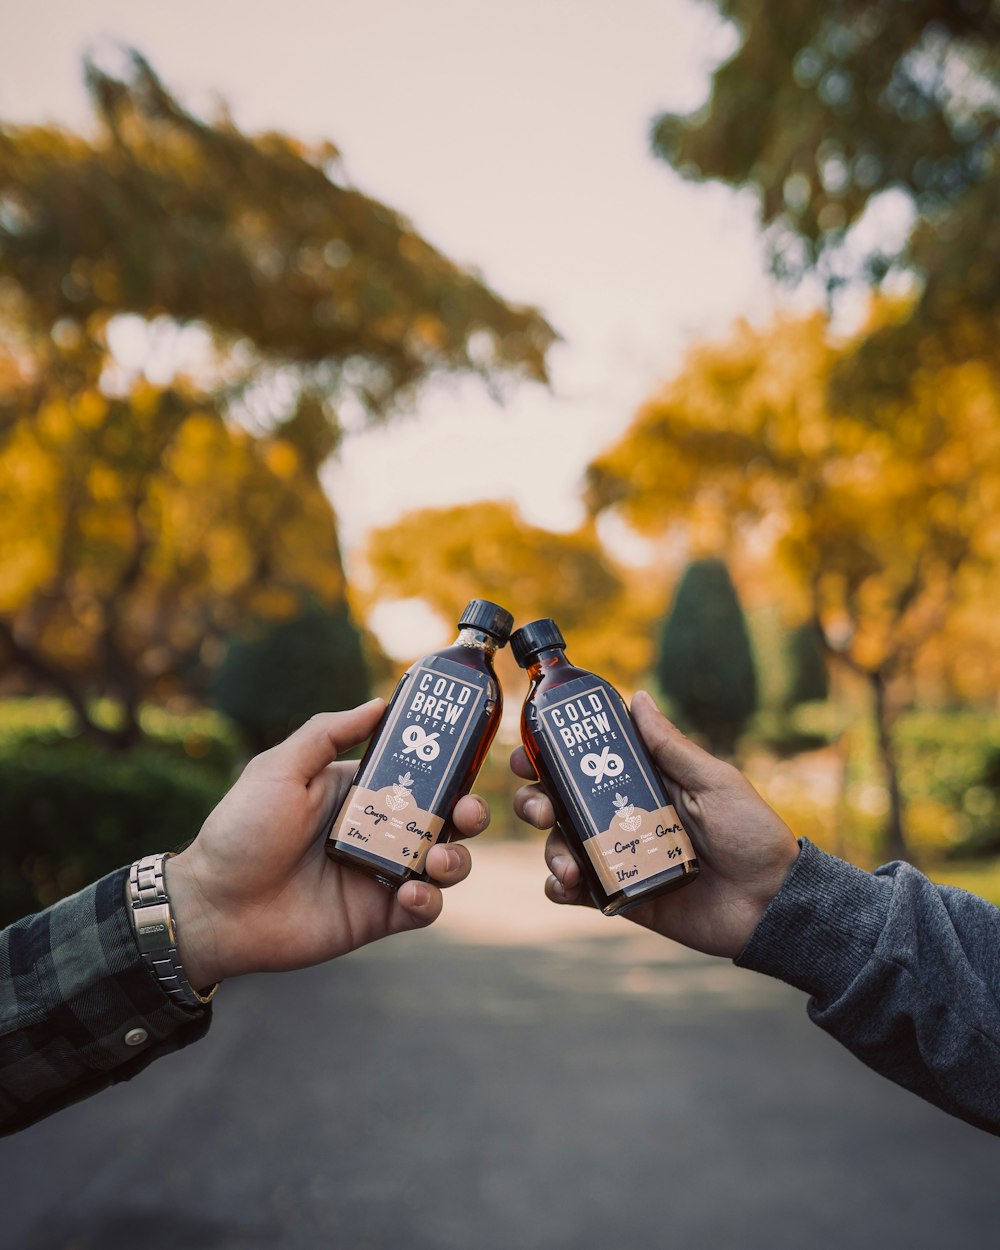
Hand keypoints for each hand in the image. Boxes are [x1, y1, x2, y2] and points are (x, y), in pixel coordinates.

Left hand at [166, 699, 489, 986]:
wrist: (215, 906)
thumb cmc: (241, 830)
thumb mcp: (280, 768)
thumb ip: (328, 733)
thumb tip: (380, 703)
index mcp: (361, 791)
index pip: (419, 773)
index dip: (449, 766)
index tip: (467, 756)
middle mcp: (379, 830)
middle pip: (445, 818)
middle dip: (469, 812)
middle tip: (467, 811)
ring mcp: (381, 873)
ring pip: (444, 863)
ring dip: (456, 859)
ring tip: (437, 859)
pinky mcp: (378, 916)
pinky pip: (423, 909)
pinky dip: (428, 901)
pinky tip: (410, 893)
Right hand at [511, 690, 799, 958]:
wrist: (771, 904)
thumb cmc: (751, 835)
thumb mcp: (714, 781)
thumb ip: (671, 747)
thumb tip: (638, 697)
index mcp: (643, 782)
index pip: (587, 762)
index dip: (551, 755)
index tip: (528, 752)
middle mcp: (623, 816)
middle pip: (561, 801)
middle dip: (537, 800)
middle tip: (540, 807)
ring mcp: (618, 857)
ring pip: (561, 845)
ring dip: (550, 848)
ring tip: (566, 861)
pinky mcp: (620, 895)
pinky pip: (574, 890)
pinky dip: (559, 886)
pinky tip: (568, 885)